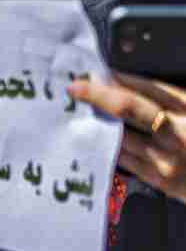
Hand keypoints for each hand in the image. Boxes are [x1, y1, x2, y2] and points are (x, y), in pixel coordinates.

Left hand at [68, 73, 185, 203]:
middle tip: (76, 86)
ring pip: (121, 134)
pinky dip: (108, 145)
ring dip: (99, 121)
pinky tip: (97, 136)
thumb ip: (175, 96)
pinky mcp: (161, 180)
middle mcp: (180, 132)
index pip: (149, 86)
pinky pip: (125, 158)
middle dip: (98, 94)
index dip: (120, 76)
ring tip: (80, 110)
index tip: (99, 70)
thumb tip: (138, 83)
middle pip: (129, 107)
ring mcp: (169, 159)